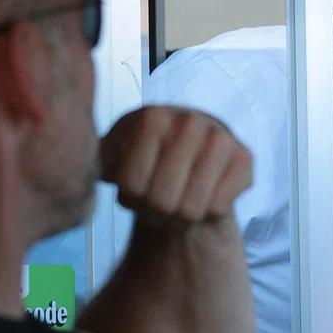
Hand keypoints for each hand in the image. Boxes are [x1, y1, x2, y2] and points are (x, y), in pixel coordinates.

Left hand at [99, 106, 252, 222]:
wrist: (190, 163)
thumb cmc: (145, 163)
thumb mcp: (112, 157)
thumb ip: (95, 161)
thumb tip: (89, 169)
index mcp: (151, 116)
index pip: (130, 186)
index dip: (129, 199)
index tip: (134, 189)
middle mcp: (188, 121)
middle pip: (161, 200)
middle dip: (155, 211)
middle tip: (158, 200)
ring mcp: (220, 138)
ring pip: (190, 209)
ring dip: (180, 216)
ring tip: (178, 200)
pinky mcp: (244, 158)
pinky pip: (218, 208)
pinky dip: (207, 213)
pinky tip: (205, 196)